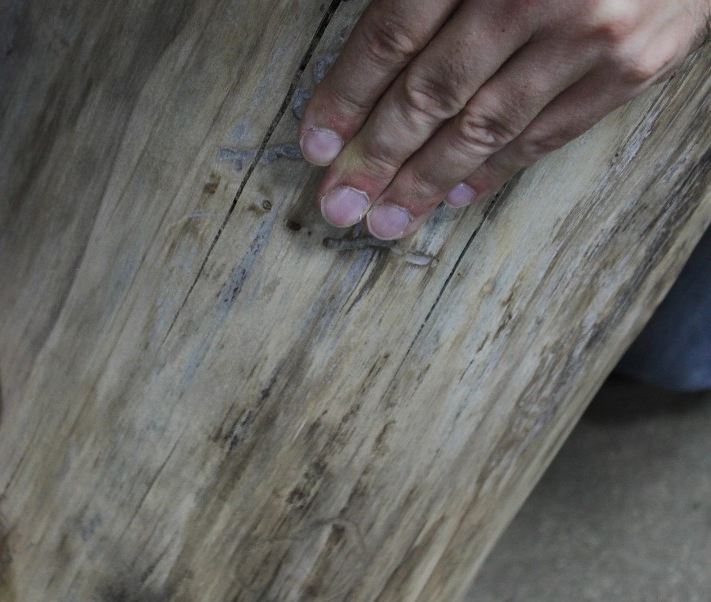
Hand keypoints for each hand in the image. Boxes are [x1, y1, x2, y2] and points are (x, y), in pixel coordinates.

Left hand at [300, 0, 710, 238]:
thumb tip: (377, 56)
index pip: (393, 35)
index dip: (347, 96)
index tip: (317, 145)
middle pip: (431, 92)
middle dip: (375, 157)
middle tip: (339, 203)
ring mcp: (588, 34)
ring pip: (484, 126)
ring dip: (426, 181)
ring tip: (386, 218)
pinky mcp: (633, 65)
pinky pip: (549, 133)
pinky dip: (496, 170)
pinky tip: (455, 196)